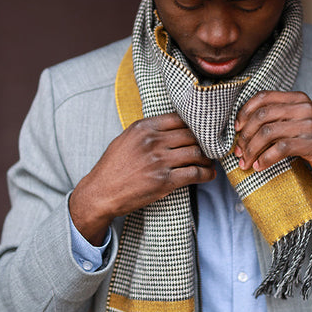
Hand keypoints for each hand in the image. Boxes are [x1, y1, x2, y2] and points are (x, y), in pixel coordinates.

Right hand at [70, 113, 214, 243]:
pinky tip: (209, 174)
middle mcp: (153, 141)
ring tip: (209, 161)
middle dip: (204, 141)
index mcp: (144, 128)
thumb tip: (174, 127)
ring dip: (207, 158)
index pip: (179, 118)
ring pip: (196, 153)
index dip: (194, 125)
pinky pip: (194, 174)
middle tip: (210, 147)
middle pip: (191, 135)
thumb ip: (148, 131)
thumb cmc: (113, 167)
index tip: (201, 131)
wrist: (101, 193)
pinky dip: (206, 174)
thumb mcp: (126, 139)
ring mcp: (159, 161)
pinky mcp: (164, 181)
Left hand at [233, 91, 311, 199]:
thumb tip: (241, 128)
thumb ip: (276, 118)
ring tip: (246, 162)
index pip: (263, 97)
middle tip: (238, 152)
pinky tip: (260, 166)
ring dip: (252, 150)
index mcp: (298, 98)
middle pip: (262, 116)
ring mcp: (310, 125)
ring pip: (268, 132)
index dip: (244, 112)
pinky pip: (281, 148)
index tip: (237, 130)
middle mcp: (304, 107)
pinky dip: (266, 159)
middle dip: (245, 136)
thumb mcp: (296, 123)